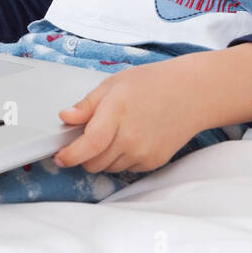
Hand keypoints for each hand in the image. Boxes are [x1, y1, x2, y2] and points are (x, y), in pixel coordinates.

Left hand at [53, 59, 201, 173]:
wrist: (191, 93)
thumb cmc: (153, 83)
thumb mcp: (114, 84)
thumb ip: (88, 104)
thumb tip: (65, 117)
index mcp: (117, 113)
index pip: (88, 145)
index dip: (70, 155)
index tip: (60, 157)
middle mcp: (131, 138)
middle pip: (93, 162)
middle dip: (84, 155)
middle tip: (88, 136)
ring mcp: (144, 153)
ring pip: (108, 168)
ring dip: (102, 157)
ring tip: (114, 133)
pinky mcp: (154, 162)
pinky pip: (126, 168)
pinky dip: (121, 158)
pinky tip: (130, 138)